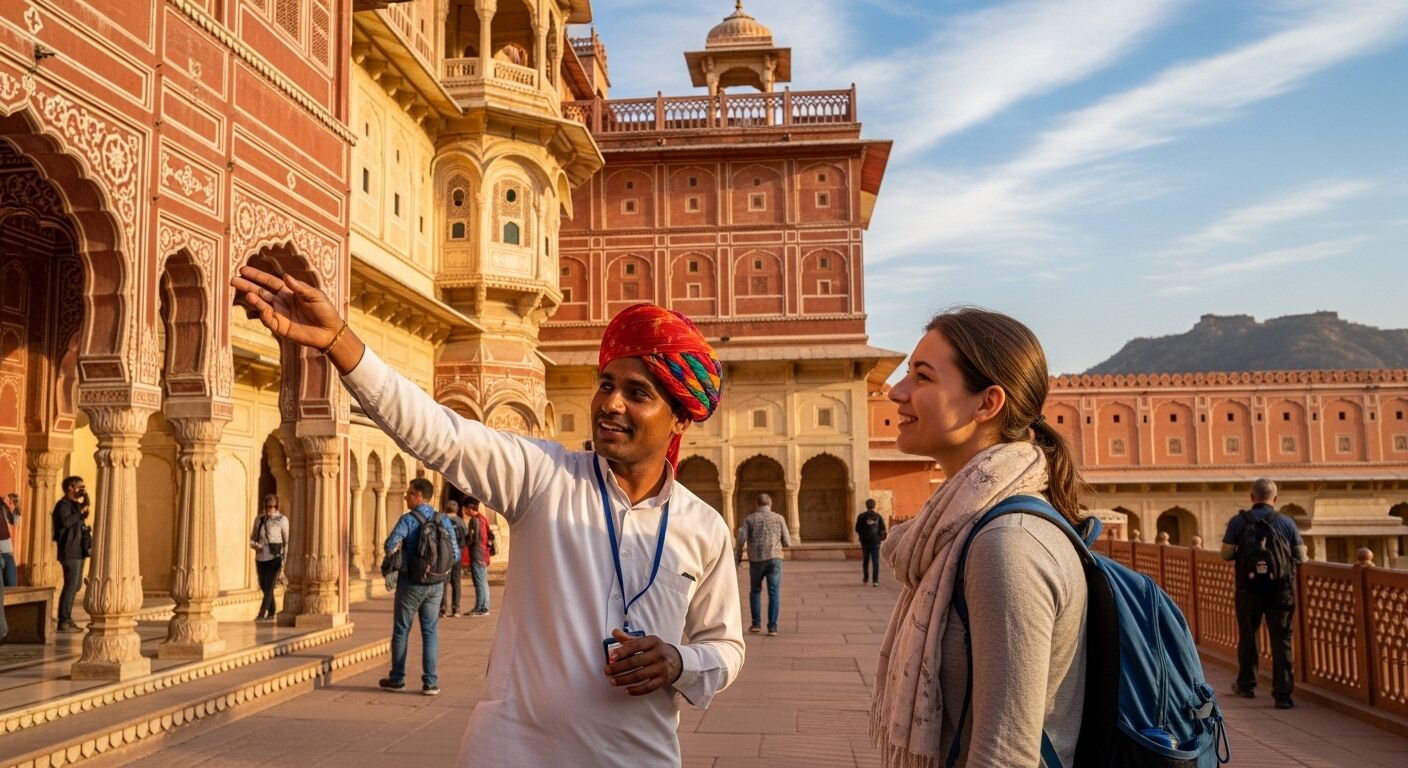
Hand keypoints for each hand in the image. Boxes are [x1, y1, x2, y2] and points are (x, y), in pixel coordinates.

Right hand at [230, 266, 344, 350]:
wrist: (330, 331)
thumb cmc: (325, 310)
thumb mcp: (314, 295)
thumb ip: (299, 287)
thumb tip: (285, 276)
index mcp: (288, 292)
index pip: (268, 282)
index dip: (256, 276)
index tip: (243, 270)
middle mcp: (281, 302)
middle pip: (260, 292)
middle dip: (247, 286)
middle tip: (233, 280)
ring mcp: (279, 314)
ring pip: (262, 305)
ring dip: (253, 299)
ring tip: (246, 293)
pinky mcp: (280, 327)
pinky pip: (268, 319)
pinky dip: (263, 313)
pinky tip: (260, 307)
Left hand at [602, 629, 681, 695]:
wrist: (678, 661)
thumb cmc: (656, 650)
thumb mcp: (646, 642)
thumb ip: (629, 639)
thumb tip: (614, 632)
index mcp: (653, 641)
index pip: (636, 645)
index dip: (623, 651)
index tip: (611, 657)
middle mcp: (659, 654)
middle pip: (635, 662)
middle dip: (619, 667)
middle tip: (607, 671)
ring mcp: (662, 668)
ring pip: (640, 675)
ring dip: (624, 679)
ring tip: (612, 681)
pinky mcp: (663, 680)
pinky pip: (648, 687)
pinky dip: (636, 690)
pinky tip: (626, 690)